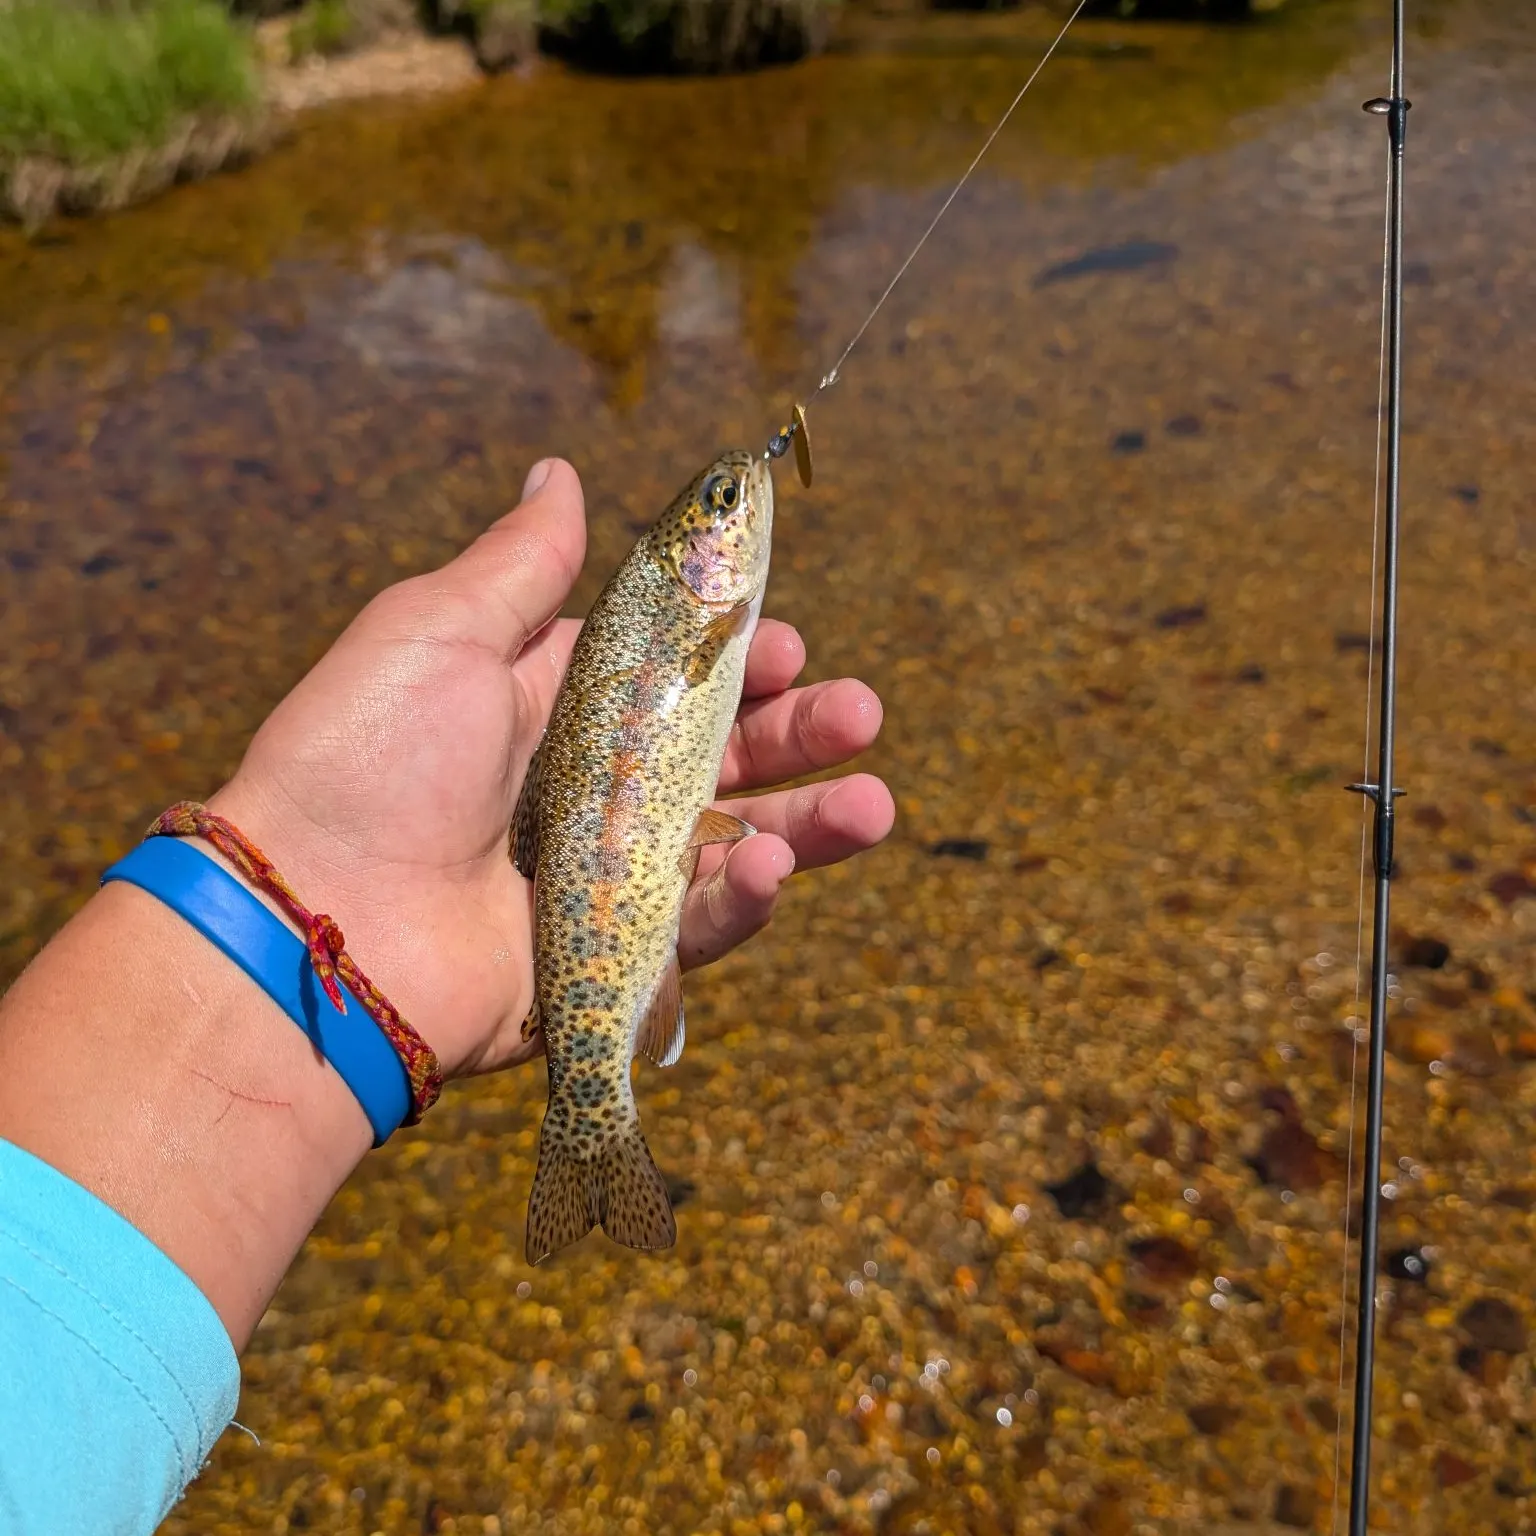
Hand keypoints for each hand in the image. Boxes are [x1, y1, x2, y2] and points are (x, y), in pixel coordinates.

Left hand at [209, 460, 893, 1080]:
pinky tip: (772, 865)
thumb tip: (559, 470)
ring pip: (733, 840)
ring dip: (809, 822)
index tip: (785, 639)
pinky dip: (745, 898)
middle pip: (724, 754)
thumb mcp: (440, 630)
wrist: (314, 916)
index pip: (675, 671)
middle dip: (801, 731)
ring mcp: (607, 875)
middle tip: (859, 712)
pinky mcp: (612, 955)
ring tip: (872, 804)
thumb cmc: (366, 757)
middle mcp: (590, 788)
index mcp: (554, 705)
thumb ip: (522, 560)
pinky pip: (700, 926)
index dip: (739, 654)